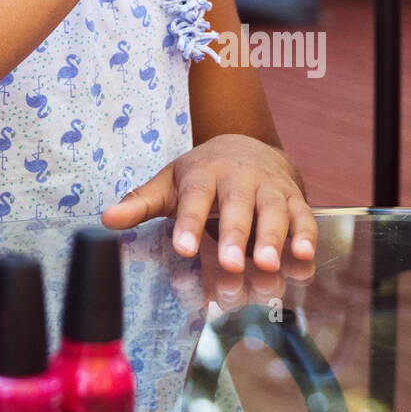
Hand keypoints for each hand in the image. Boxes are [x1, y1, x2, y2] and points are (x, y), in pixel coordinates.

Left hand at [100, 133, 317, 272]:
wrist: (248, 146)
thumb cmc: (202, 174)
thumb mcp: (169, 183)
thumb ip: (140, 203)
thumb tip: (105, 219)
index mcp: (203, 174)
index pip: (194, 199)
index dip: (188, 224)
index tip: (182, 248)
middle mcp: (238, 178)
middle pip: (236, 206)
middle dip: (234, 235)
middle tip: (231, 264)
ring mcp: (269, 188)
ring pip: (272, 212)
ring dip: (272, 238)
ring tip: (267, 264)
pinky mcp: (294, 199)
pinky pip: (302, 217)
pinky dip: (306, 235)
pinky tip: (304, 255)